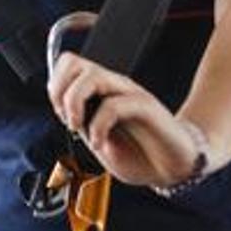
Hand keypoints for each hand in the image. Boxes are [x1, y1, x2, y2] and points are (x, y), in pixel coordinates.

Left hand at [47, 52, 199, 187]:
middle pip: (75, 62)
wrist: (174, 168)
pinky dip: (98, 126)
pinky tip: (101, 144)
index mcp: (101, 92)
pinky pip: (115, 104)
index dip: (55, 86)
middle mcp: (114, 87)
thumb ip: (84, 128)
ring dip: (75, 102)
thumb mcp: (100, 144)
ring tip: (78, 128)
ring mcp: (130, 94)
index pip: (70, 65)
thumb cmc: (141, 156)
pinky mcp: (146, 107)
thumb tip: (67, 118)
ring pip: (93, 76)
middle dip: (60, 91)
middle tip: (68, 119)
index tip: (61, 115)